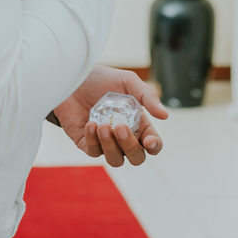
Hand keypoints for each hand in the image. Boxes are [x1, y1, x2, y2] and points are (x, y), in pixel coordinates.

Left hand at [53, 65, 167, 166]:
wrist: (72, 78)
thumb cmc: (102, 79)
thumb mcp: (127, 81)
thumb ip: (147, 96)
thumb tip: (164, 115)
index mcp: (138, 124)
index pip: (152, 143)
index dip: (154, 146)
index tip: (149, 141)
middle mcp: (124, 137)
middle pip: (136, 157)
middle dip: (130, 146)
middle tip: (120, 127)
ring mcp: (105, 142)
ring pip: (115, 160)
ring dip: (111, 146)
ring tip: (103, 125)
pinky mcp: (86, 143)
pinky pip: (93, 152)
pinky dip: (93, 140)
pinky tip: (90, 124)